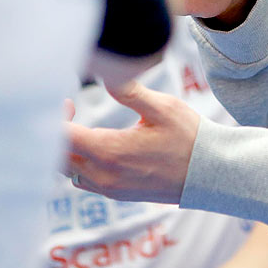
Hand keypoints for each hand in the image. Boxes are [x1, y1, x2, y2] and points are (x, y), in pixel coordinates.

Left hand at [65, 80, 200, 203]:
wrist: (210, 174)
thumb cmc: (189, 137)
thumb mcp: (163, 107)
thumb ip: (129, 91)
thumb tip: (104, 73)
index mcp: (111, 152)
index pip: (63, 138)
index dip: (57, 118)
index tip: (68, 100)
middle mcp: (104, 175)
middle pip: (59, 157)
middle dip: (58, 133)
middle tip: (71, 109)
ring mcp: (110, 188)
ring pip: (70, 171)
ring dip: (68, 150)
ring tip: (81, 126)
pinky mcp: (117, 193)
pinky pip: (84, 180)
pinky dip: (80, 163)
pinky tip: (96, 145)